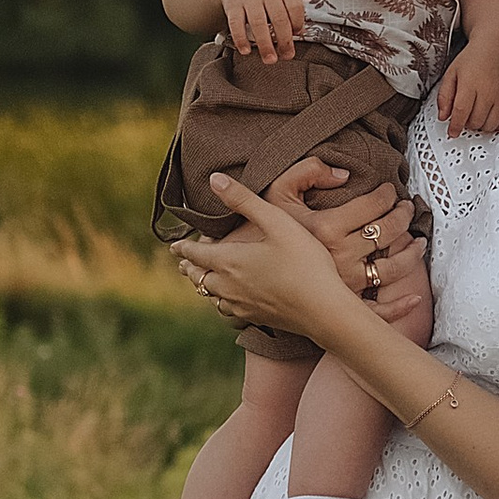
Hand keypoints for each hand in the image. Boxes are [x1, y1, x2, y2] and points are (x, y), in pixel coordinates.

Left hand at [173, 174, 366, 342]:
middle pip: (199, 277)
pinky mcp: (256, 318)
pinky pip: (228, 310)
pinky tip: (230, 302)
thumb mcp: (277, 222)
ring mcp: (242, 305)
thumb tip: (214, 179)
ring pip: (211, 296)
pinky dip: (221, 301)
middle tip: (184, 262)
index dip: (183, 248)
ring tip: (203, 281)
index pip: (195, 254)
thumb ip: (244, 199)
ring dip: (204, 285)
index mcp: (229, 261)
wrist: (324, 310)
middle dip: (190, 266)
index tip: (174, 246)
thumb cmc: (304, 262)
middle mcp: (229, 286)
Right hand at [219, 0, 308, 64]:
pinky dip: (241, 39)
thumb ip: (292, 10)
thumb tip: (299, 32)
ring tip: (270, 59)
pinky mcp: (233, 5)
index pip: (295, 6)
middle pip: (279, 17)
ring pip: (258, 22)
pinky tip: (246, 50)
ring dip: (265, 44)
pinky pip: (236, 24)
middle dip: (284, 40)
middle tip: (287, 55)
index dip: (298, 23)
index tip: (297, 35)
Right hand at [263, 158, 429, 323]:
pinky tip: (415, 297)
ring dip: (411, 254)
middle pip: (387, 234)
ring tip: (418, 242)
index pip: (372, 206)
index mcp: (326, 228)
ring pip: (391, 269)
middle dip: (403, 217)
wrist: (244, 276)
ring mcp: (343, 284)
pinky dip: (400, 306)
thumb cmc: (260, 233)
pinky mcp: (341, 304)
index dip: (387, 195)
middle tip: (407, 208)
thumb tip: (343, 173)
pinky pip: (378, 310)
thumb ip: (307, 171)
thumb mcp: (277, 192)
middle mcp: (339, 256)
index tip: (390, 190)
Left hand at [437, 45, 498, 134]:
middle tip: (465, 117)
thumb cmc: (474, 58)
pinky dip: (497, 125)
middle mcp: (488, 91)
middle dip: (467, 124)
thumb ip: (444, 96)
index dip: (455, 126)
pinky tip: (490, 118)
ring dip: (481, 125)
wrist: (498, 47)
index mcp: (470, 84)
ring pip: (489, 125)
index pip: (461, 112)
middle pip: (475, 121)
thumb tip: (443, 116)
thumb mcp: (452, 73)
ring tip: (477, 115)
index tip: (452, 132)